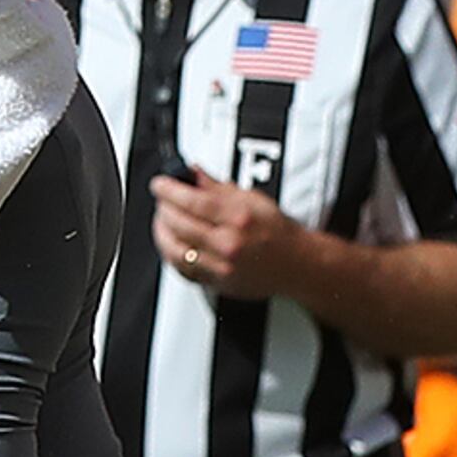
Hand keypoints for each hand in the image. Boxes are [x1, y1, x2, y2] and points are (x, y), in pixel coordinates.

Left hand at [149, 168, 303, 300]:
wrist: (297, 264)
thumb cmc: (277, 232)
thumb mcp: (251, 198)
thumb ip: (216, 186)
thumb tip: (191, 172)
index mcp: (239, 219)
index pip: (192, 202)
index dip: (169, 190)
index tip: (159, 185)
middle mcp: (230, 244)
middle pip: (179, 225)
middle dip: (163, 209)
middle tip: (161, 201)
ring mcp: (223, 267)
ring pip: (176, 251)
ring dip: (161, 233)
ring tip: (162, 221)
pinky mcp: (219, 283)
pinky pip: (183, 271)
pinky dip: (171, 255)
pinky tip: (171, 244)